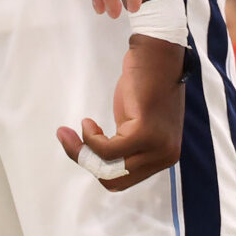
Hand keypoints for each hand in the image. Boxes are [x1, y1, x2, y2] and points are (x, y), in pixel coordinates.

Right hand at [53, 35, 187, 190]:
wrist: (156, 55)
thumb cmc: (145, 84)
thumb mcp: (136, 124)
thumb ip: (127, 145)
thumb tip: (98, 162)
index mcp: (165, 157)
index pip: (125, 180)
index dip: (98, 168)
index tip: (82, 148)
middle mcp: (166, 156)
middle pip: (115, 180)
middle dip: (87, 163)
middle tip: (69, 141)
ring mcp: (157, 146)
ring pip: (108, 167)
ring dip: (83, 151)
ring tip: (75, 131)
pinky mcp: (144, 133)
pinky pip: (106, 149)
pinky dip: (90, 138)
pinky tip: (87, 123)